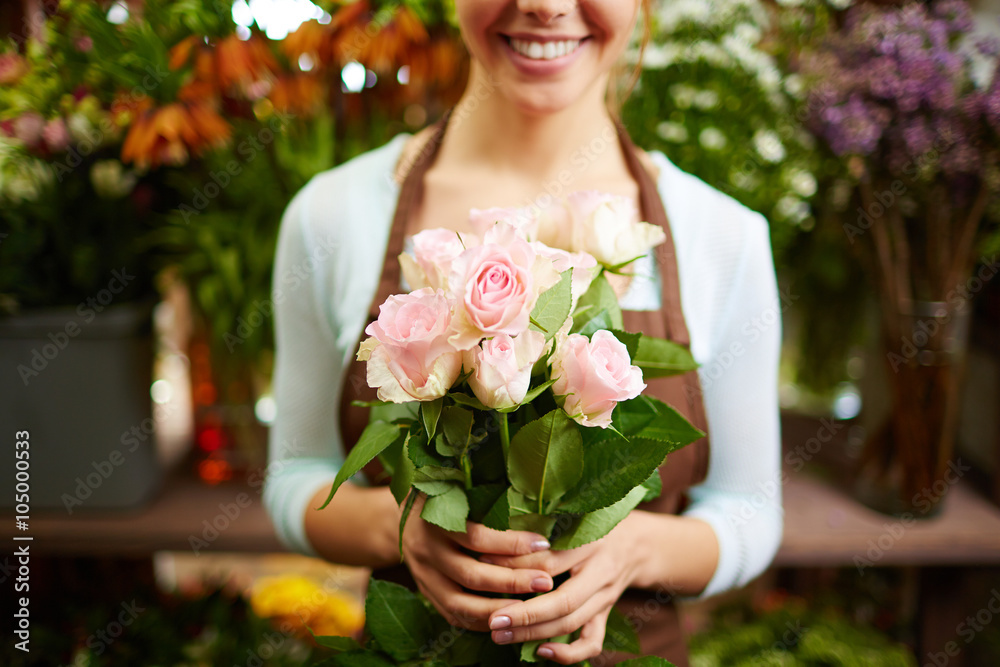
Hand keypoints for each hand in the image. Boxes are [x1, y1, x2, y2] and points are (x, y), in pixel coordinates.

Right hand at [400, 493, 555, 631]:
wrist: (400, 519)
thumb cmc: (442, 498)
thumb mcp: (458, 491)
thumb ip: (487, 502)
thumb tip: (536, 513)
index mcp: (436, 521)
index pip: (477, 537)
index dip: (511, 543)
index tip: (543, 543)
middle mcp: (427, 551)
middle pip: (471, 575)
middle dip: (512, 581)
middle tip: (545, 581)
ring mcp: (423, 576)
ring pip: (460, 603)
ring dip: (497, 608)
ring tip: (529, 608)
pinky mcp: (425, 593)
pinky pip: (452, 615)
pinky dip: (480, 621)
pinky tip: (507, 618)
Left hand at [479, 511, 650, 663]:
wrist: (639, 542)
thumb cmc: (596, 523)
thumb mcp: (573, 517)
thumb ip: (540, 527)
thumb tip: (493, 540)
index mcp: (591, 542)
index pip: (551, 560)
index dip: (516, 566)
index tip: (483, 566)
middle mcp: (601, 572)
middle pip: (563, 600)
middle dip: (524, 614)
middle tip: (492, 620)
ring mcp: (606, 597)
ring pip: (571, 623)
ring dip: (534, 634)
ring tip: (499, 635)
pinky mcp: (606, 614)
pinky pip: (592, 641)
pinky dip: (569, 654)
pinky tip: (541, 653)